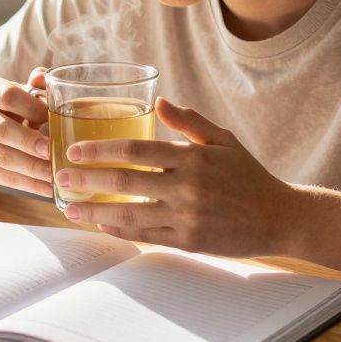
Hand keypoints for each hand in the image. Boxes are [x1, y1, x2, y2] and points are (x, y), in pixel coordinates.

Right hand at [0, 67, 51, 196]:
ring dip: (31, 168)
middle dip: (28, 142)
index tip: (51, 116)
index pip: (6, 95)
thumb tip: (43, 76)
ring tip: (56, 174)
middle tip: (51, 151)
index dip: (30, 107)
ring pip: (3, 157)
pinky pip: (3, 178)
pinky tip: (48, 189)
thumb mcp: (24, 93)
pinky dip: (28, 184)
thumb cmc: (15, 108)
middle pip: (1, 129)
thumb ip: (37, 85)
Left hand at [55, 97, 295, 256]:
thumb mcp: (223, 140)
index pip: (136, 150)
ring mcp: (186, 217)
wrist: (280, 218)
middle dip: (86, 179)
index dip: (100, 150)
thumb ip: (189, 122)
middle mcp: (187, 187)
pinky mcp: (189, 241)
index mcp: (193, 157)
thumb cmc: (248, 175)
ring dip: (93, 210)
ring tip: (68, 206)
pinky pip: (146, 235)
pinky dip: (119, 230)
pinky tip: (99, 223)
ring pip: (129, 214)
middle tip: (60, 176)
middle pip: (124, 181)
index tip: (74, 151)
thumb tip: (157, 100)